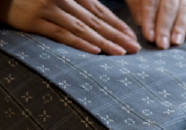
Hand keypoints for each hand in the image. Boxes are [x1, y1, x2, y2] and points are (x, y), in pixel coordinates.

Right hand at [0, 0, 139, 54]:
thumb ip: (79, 4)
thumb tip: (101, 21)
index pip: (100, 11)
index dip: (117, 24)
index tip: (132, 37)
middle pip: (95, 21)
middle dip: (117, 35)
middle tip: (136, 48)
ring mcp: (48, 9)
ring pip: (82, 28)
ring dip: (104, 41)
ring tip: (121, 53)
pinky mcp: (34, 20)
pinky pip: (60, 33)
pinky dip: (79, 42)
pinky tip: (95, 51)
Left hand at [125, 0, 185, 48]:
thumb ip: (136, 6)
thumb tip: (140, 22)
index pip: (151, 2)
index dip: (149, 20)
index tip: (149, 37)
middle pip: (169, 7)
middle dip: (165, 27)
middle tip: (162, 44)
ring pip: (184, 9)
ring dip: (180, 27)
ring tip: (176, 42)